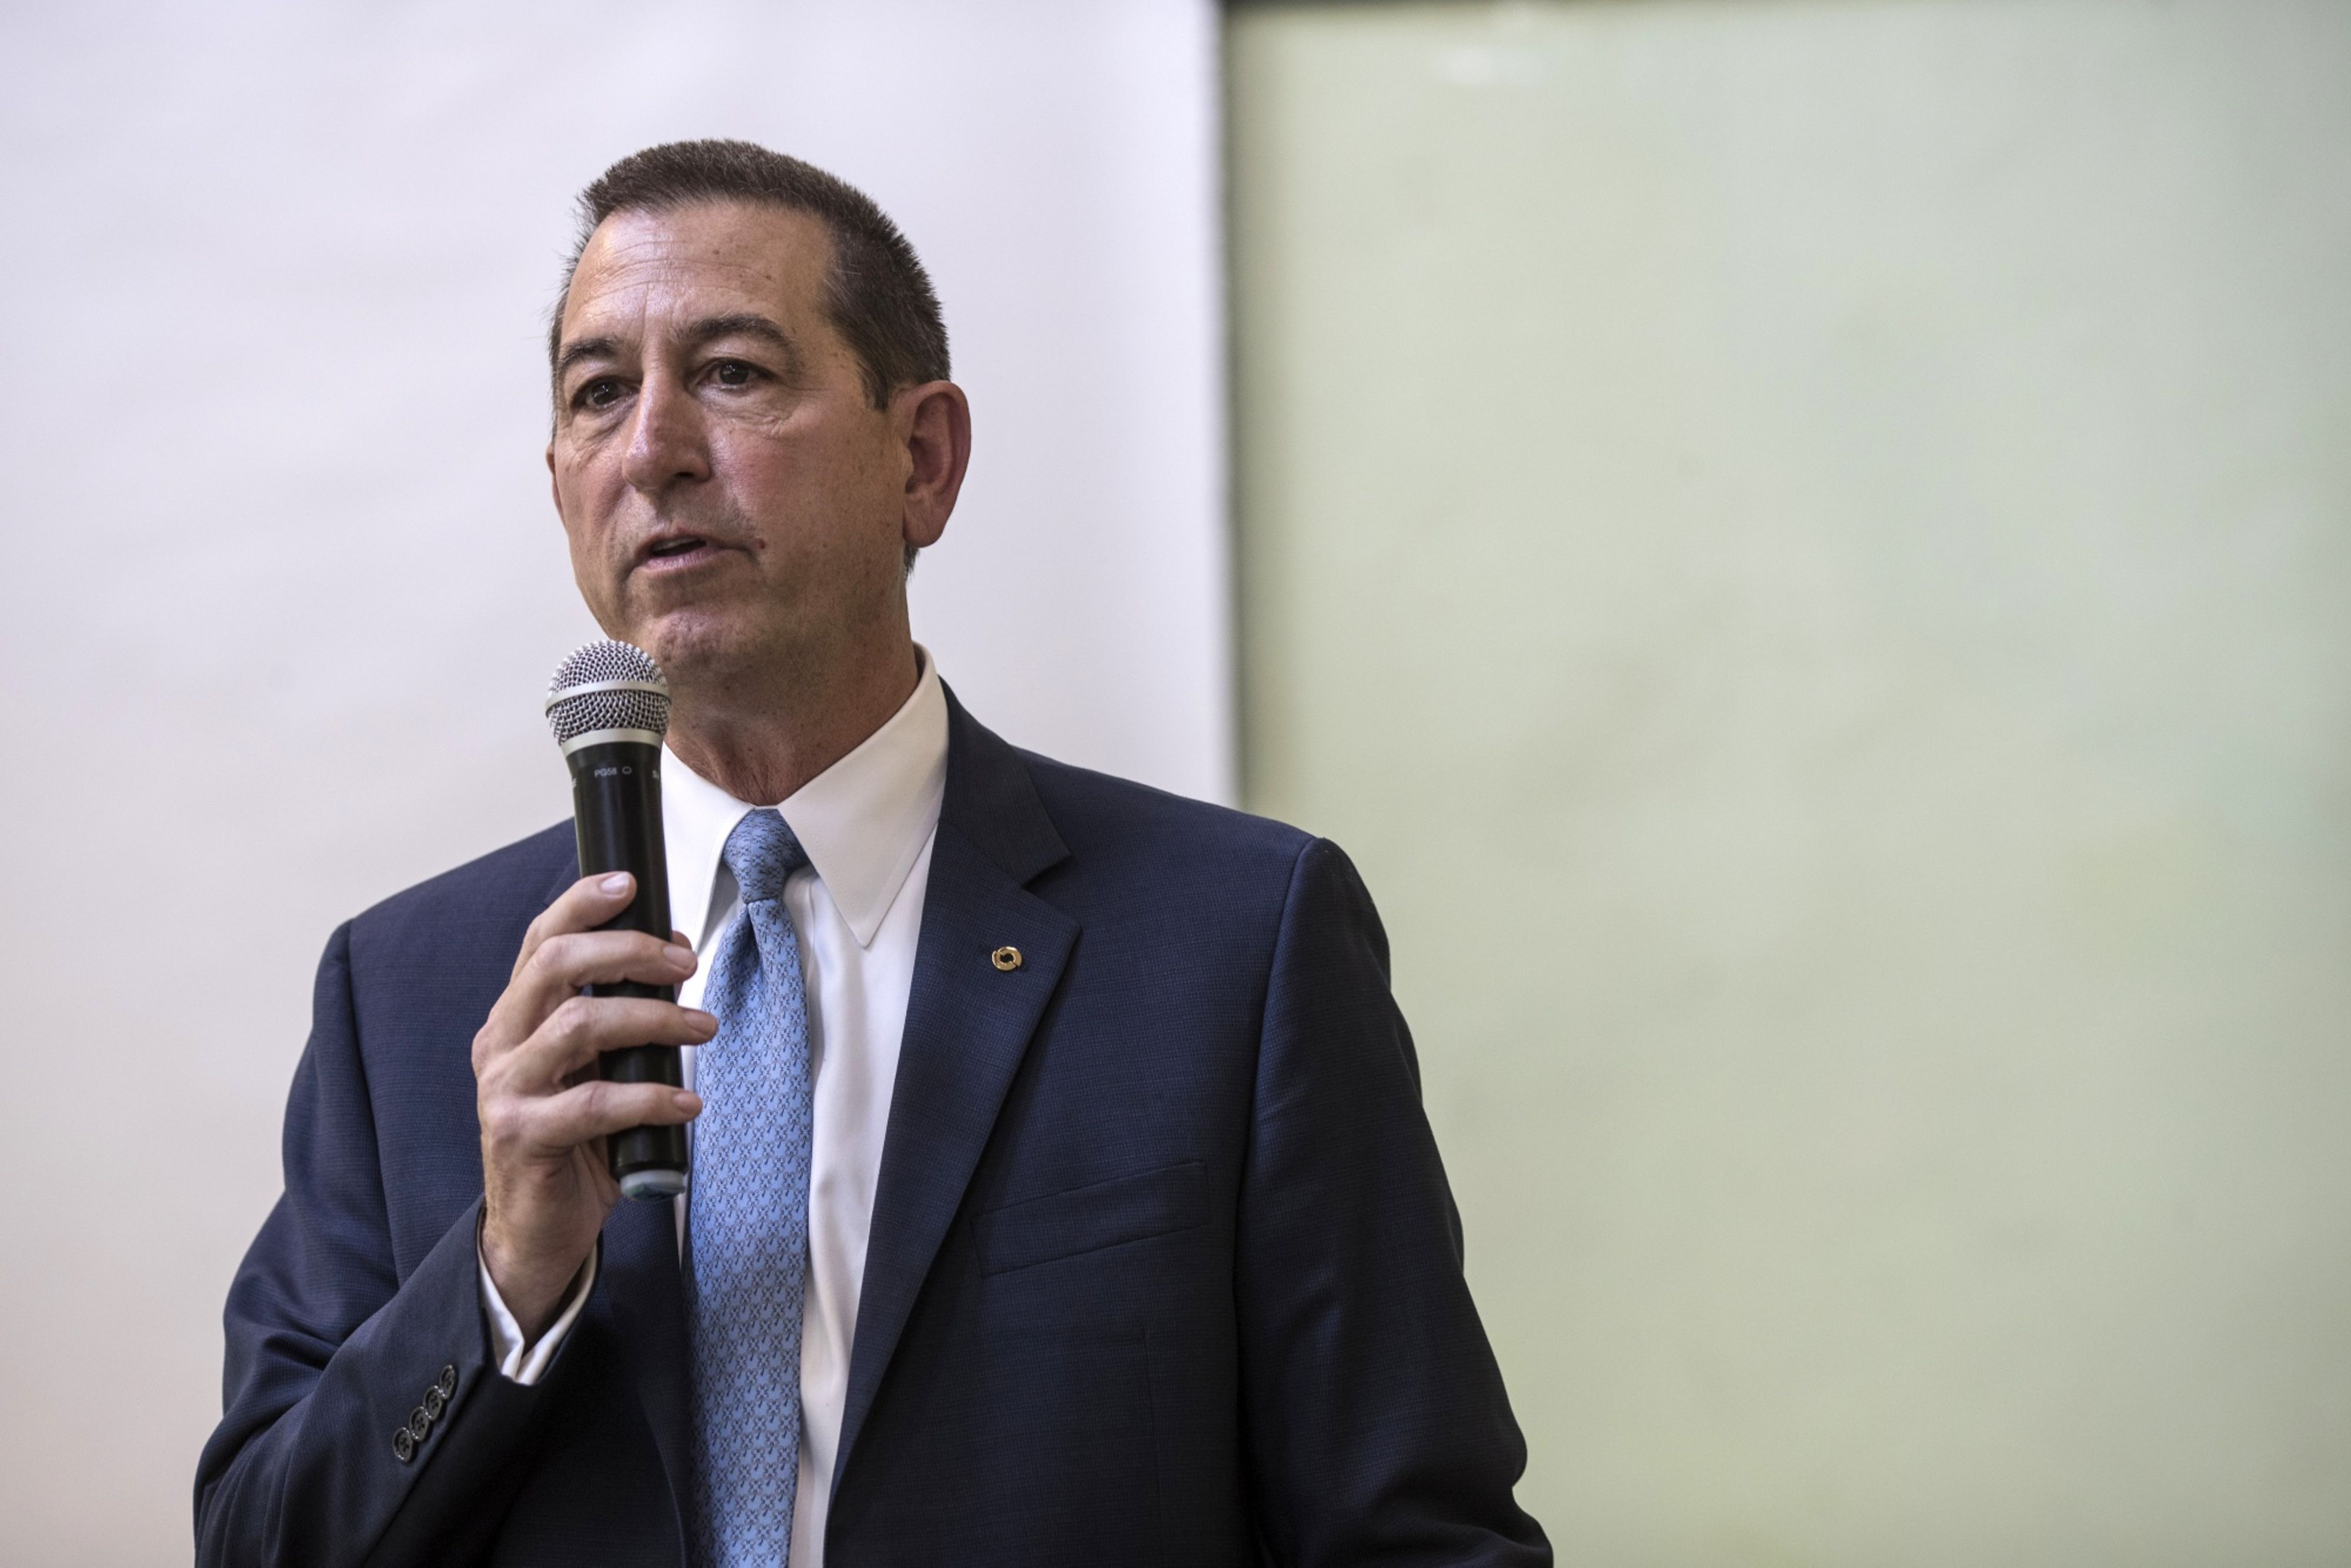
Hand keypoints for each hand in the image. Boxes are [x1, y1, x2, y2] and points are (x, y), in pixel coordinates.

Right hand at [474, 872, 714, 1340]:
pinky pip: (592, 1103)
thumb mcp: (597, 1068)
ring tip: (703, 1028)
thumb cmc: (577, 1141)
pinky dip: (650, 1097)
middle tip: (686, 963)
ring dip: (653, 1020)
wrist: (538, 1229)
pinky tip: (687, 1103)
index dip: (581, 903)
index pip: (540, 941)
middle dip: (628, 951)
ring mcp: (503, 1090)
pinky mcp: (521, 1137)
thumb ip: (620, 1018)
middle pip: (554, 965)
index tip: (631, 884)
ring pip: (578, 1026)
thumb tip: (672, 958)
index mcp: (515, 1018)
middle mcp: (500, 1044)